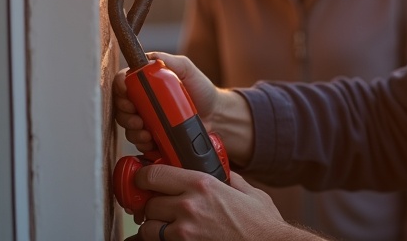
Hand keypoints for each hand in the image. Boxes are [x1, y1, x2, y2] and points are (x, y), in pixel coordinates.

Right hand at [113, 52, 221, 153]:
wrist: (215, 114)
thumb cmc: (200, 89)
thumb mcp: (186, 69)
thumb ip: (170, 61)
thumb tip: (150, 58)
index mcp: (145, 82)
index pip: (122, 82)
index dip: (120, 88)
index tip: (127, 95)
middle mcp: (141, 100)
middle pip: (120, 106)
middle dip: (125, 114)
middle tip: (137, 119)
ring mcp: (145, 119)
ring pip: (127, 126)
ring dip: (133, 131)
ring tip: (147, 133)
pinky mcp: (152, 135)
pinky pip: (139, 142)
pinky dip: (142, 143)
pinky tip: (151, 141)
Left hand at [126, 167, 321, 240]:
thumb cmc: (261, 225)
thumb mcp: (250, 193)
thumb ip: (230, 180)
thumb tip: (223, 172)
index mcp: (202, 184)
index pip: (154, 175)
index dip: (145, 177)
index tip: (144, 180)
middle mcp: (189, 206)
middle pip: (149, 202)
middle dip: (154, 205)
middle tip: (162, 207)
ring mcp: (184, 232)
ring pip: (148, 227)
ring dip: (155, 226)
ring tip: (169, 227)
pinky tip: (173, 239)